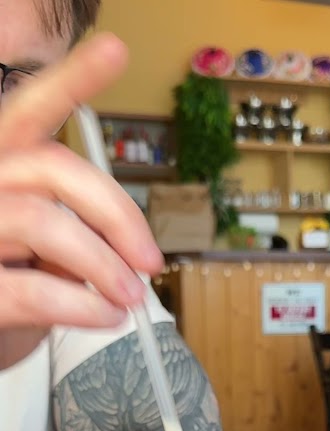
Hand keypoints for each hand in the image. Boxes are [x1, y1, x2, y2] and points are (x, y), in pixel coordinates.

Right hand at [0, 33, 162, 331]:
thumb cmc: (10, 286)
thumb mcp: (41, 252)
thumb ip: (75, 229)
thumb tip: (130, 246)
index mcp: (1, 165)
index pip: (30, 111)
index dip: (71, 80)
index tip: (115, 51)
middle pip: (53, 168)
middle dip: (116, 214)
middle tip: (151, 261)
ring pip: (44, 224)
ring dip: (103, 265)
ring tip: (130, 297)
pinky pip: (35, 290)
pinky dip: (84, 306)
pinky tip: (107, 317)